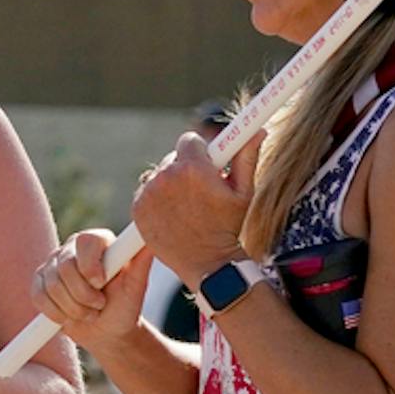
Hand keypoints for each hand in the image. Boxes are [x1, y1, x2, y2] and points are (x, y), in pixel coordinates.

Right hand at [31, 230, 152, 351]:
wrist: (107, 331)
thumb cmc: (124, 307)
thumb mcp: (136, 287)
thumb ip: (141, 262)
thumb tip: (151, 238)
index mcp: (98, 242)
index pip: (85, 242)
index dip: (90, 266)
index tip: (101, 284)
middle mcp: (73, 248)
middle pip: (65, 267)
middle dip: (83, 295)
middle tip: (99, 305)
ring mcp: (53, 264)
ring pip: (52, 285)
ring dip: (73, 308)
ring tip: (89, 313)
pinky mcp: (39, 282)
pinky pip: (39, 296)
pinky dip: (56, 313)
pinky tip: (69, 316)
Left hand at [132, 131, 262, 283]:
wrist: (208, 263)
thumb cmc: (229, 226)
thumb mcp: (244, 191)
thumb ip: (246, 157)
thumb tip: (257, 130)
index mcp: (193, 167)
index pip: (189, 139)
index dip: (200, 151)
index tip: (207, 163)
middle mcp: (166, 176)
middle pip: (173, 158)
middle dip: (185, 168)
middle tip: (199, 189)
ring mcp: (149, 193)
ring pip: (158, 175)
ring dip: (169, 183)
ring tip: (186, 205)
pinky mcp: (137, 208)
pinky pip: (146, 192)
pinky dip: (156, 198)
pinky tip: (172, 213)